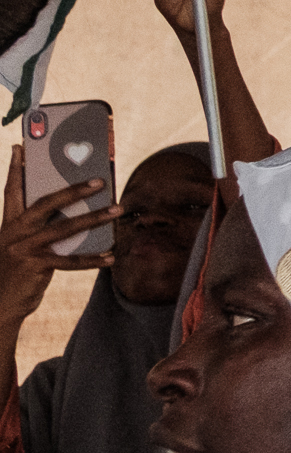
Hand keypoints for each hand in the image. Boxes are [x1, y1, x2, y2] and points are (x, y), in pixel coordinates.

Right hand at [2, 156, 114, 323]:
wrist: (1, 304)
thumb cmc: (18, 271)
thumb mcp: (22, 245)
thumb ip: (39, 228)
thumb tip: (72, 213)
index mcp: (9, 223)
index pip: (12, 190)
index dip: (16, 169)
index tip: (21, 147)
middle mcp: (14, 232)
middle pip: (46, 202)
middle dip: (74, 189)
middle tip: (100, 180)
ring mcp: (23, 248)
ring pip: (65, 228)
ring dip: (95, 218)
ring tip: (117, 210)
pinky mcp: (34, 265)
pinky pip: (69, 260)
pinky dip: (92, 259)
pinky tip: (111, 256)